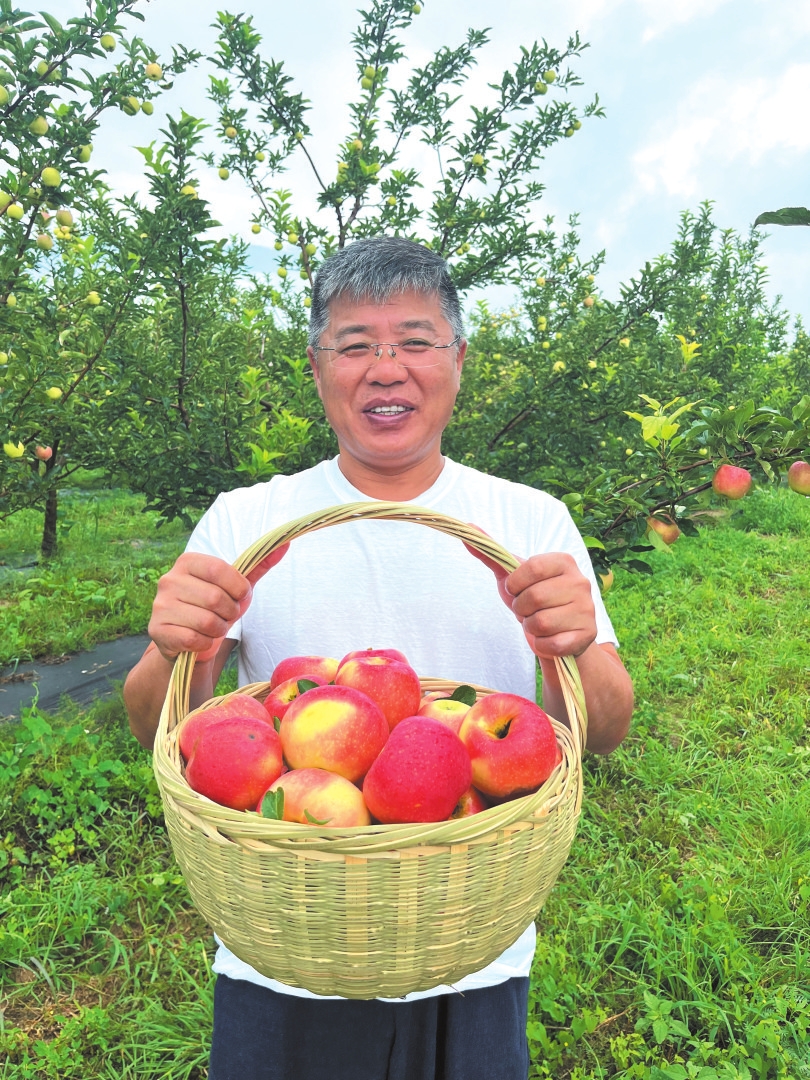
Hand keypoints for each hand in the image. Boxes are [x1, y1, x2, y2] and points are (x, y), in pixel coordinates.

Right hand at [148, 545, 288, 662]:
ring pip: (206, 621)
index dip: (238, 588)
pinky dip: (205, 643)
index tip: (239, 596)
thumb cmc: (215, 609)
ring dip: (218, 630)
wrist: (188, 642)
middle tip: (224, 616)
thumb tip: (284, 543)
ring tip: (212, 627)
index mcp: (187, 562)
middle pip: (215, 598)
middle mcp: (168, 579)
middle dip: (230, 613)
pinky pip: (194, 639)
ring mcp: (160, 605)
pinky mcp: (157, 630)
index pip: (220, 569)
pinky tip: (200, 640)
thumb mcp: (236, 587)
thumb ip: (258, 566)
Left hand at [464, 530, 595, 658]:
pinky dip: (541, 644)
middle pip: (534, 597)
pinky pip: (551, 643)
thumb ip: (492, 554)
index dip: (515, 583)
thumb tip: (468, 527)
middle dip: (520, 608)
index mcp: (564, 561)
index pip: (532, 567)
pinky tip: (547, 637)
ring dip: (530, 627)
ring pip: (541, 622)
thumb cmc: (533, 599)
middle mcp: (580, 582)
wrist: (558, 631)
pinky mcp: (588, 634)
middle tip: (527, 609)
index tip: (514, 588)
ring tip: (538, 622)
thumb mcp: (513, 576)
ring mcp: (587, 609)